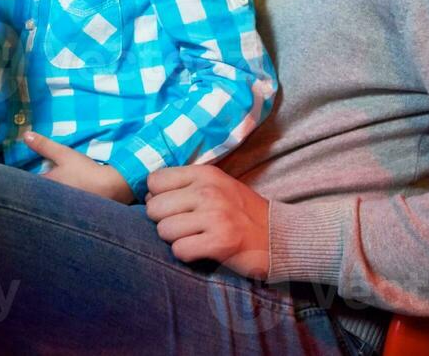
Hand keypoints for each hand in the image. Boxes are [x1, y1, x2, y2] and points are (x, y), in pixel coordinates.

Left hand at [22, 132, 133, 203]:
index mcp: (47, 185)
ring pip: (50, 204)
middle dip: (35, 193)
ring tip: (46, 196)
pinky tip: (63, 204)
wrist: (110, 187)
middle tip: (29, 188)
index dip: (23, 182)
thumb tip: (25, 135)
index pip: (29, 185)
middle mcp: (51, 200)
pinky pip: (61, 211)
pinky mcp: (74, 215)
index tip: (18, 179)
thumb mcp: (63, 153)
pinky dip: (60, 207)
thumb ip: (44, 145)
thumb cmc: (84, 170)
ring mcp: (63, 210)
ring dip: (47, 200)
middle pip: (38, 197)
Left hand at [145, 165, 269, 279]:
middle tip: (184, 225)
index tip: (173, 206)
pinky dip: (187, 254)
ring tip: (195, 237)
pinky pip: (179, 250)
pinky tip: (202, 249)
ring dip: (175, 239)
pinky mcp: (220, 243)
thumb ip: (186, 184)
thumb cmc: (243, 212)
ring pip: (164, 230)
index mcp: (206, 174)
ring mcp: (215, 217)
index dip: (158, 196)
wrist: (280, 236)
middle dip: (163, 220)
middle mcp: (208, 192)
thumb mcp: (218, 185)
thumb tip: (148, 194)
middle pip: (154, 208)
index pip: (154, 180)